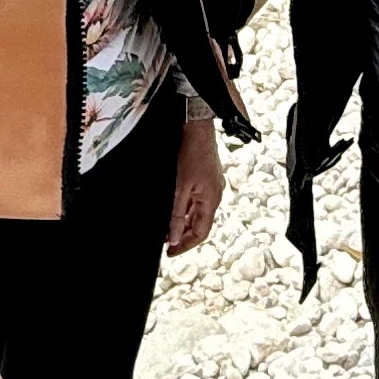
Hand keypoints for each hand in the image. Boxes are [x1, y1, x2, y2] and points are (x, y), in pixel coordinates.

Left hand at [167, 114, 222, 253]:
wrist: (197, 126)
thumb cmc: (192, 152)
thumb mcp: (179, 187)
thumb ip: (176, 214)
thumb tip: (173, 236)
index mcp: (211, 200)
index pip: (201, 233)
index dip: (186, 245)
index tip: (171, 252)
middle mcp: (213, 194)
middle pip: (198, 223)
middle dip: (182, 233)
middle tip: (165, 240)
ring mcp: (209, 185)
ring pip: (195, 211)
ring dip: (181, 220)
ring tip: (165, 225)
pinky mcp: (204, 176)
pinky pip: (194, 198)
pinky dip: (182, 206)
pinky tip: (171, 205)